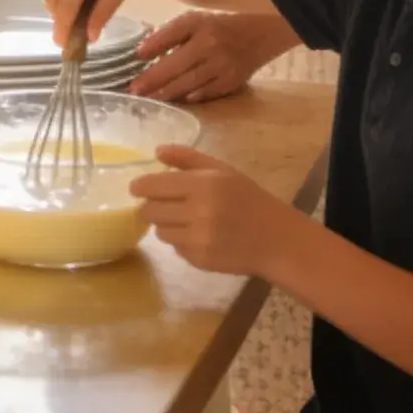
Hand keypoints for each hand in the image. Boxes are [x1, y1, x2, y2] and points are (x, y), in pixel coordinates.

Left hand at [129, 10, 260, 103]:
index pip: (172, 34)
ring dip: (165, 93)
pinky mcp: (230, 83)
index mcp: (200, 25)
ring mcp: (222, 67)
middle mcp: (210, 46)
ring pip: (188, 83)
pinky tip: (173, 101)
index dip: (152, 46)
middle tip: (133, 90)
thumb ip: (169, 34)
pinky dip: (187, 98)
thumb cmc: (217, 28)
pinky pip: (204, 94)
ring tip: (148, 98)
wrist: (257, 38)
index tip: (135, 57)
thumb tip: (143, 52)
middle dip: (152, 79)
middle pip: (176, 65)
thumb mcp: (194, 21)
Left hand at [131, 145, 291, 276]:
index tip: (137, 188)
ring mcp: (198, 239)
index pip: (153, 186)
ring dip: (166, 224)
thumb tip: (157, 152)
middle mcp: (198, 212)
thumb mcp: (223, 170)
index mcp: (204, 184)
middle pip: (150, 210)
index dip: (140, 186)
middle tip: (163, 203)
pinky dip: (181, 241)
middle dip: (151, 206)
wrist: (275, 239)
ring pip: (160, 231)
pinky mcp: (199, 260)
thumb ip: (188, 158)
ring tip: (186, 219)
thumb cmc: (248, 198)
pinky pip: (175, 248)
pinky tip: (200, 235)